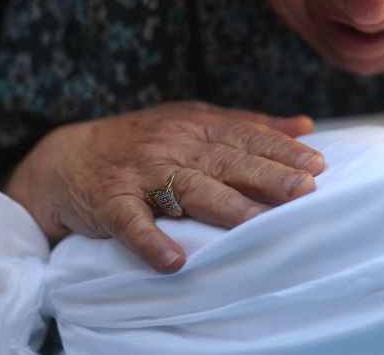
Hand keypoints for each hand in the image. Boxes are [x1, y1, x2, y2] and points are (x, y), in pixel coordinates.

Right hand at [4, 101, 323, 272]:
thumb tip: (304, 126)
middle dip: (266, 175)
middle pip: (226, 162)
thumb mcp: (194, 123)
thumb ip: (248, 125)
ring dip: (225, 207)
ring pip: (189, 190)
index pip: (246, 136)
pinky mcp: (110, 201)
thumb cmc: (144, 142)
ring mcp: (141, 173)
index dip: (281, 150)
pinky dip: (150, 241)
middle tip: (303, 190)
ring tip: (258, 223)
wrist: (66, 156)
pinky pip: (131, 223)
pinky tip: (173, 260)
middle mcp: (173, 146)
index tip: (317, 166)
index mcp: (197, 127)